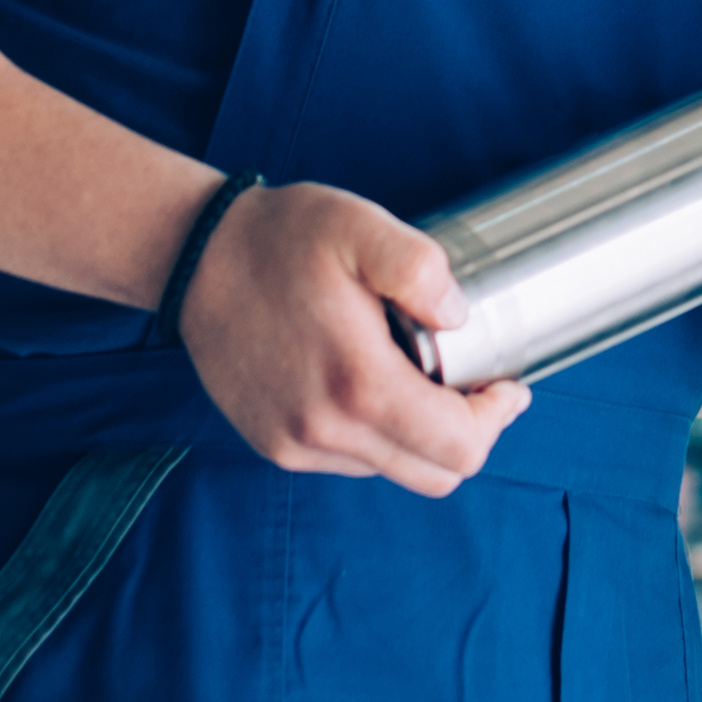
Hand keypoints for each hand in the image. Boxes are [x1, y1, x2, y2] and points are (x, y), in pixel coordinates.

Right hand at [173, 183, 528, 491]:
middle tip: (473, 386)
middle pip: (435, 474)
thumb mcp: (358, 227)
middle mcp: (326, 431)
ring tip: (417, 376)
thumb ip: (421, 269)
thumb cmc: (281, 239)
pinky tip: (369, 384)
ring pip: (394, 470)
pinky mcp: (275, 445)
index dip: (496, 419)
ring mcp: (296, 445)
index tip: (505, 384)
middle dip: (467, 434)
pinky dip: (377, 434)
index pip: (460, 448)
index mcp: (359, 385)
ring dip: (420, 435)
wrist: (195, 259)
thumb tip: (460, 320)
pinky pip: (352, 460)